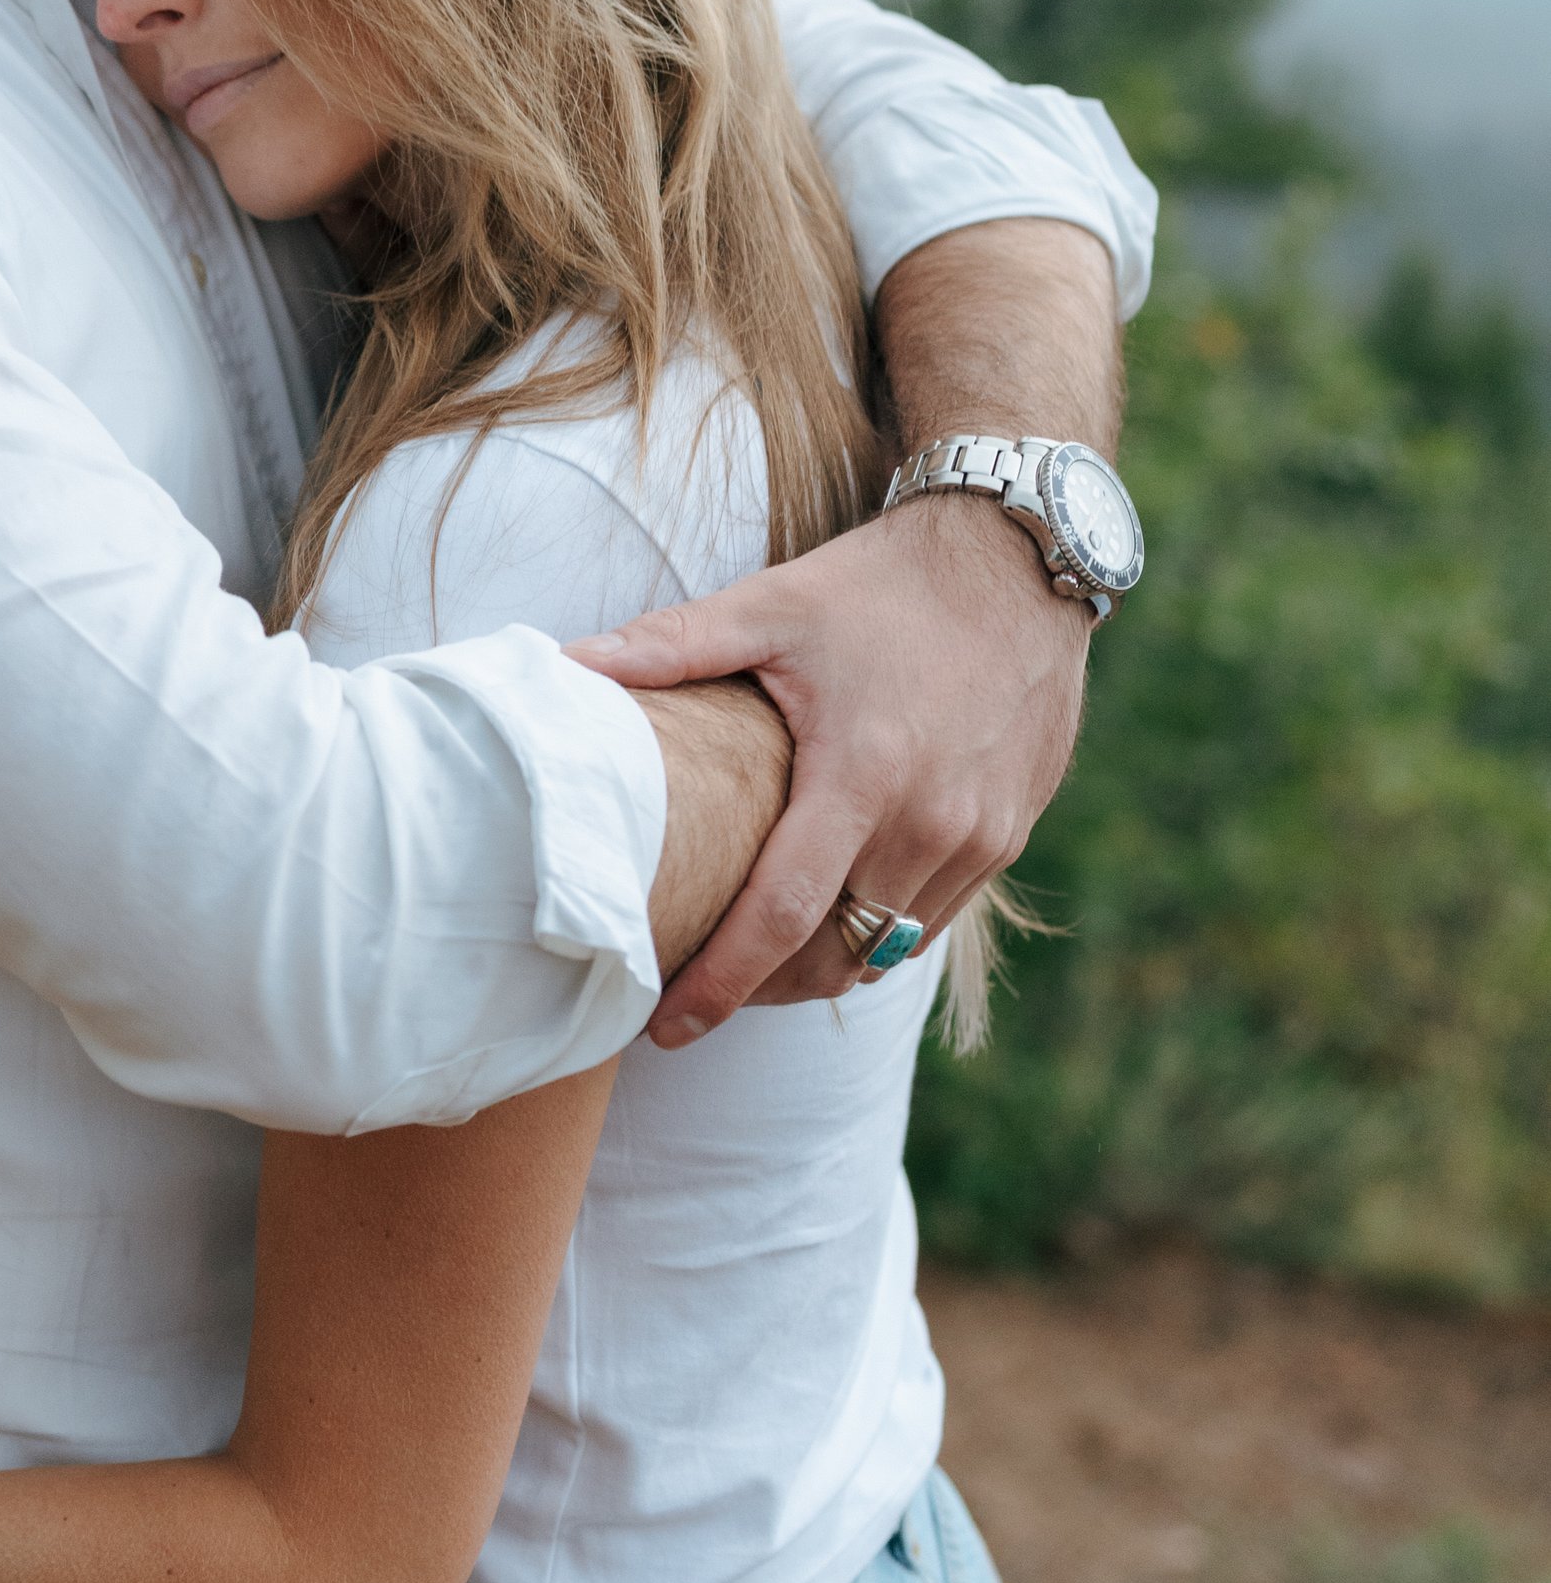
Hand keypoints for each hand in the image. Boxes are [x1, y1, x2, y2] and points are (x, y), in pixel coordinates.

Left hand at [582, 490, 1087, 1041]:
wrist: (1017, 557)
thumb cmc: (882, 582)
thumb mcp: (771, 604)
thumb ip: (668, 645)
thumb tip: (566, 665)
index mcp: (862, 776)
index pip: (779, 917)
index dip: (718, 983)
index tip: (664, 1025)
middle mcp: (930, 823)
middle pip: (833, 956)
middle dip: (760, 992)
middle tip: (696, 993)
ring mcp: (979, 837)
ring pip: (887, 950)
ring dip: (819, 969)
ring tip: (753, 962)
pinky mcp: (1010, 833)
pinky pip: (933, 919)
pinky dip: (879, 935)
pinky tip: (831, 915)